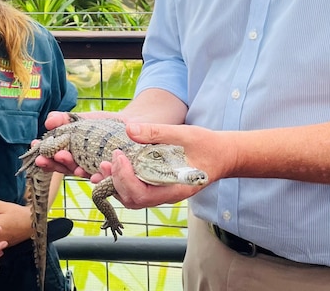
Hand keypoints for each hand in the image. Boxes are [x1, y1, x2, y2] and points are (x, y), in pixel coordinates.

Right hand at [34, 111, 120, 176]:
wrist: (133, 125)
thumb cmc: (105, 124)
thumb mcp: (83, 118)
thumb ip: (64, 119)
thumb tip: (48, 121)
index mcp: (73, 154)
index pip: (55, 157)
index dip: (44, 153)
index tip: (35, 145)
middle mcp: (82, 164)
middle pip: (64, 167)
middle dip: (53, 162)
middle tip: (43, 157)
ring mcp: (96, 169)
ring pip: (80, 172)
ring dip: (70, 167)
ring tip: (62, 157)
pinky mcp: (112, 173)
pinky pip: (103, 178)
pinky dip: (97, 176)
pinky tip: (89, 172)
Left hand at [98, 123, 222, 208]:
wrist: (223, 155)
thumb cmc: (207, 146)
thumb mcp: (185, 134)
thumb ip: (157, 132)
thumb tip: (130, 129)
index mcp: (176, 188)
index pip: (143, 195)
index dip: (126, 178)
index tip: (120, 156)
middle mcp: (167, 196)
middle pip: (134, 200)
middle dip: (116, 181)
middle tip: (110, 158)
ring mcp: (163, 193)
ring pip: (133, 198)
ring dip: (116, 183)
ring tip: (105, 165)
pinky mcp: (159, 186)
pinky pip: (137, 190)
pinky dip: (123, 181)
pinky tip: (115, 167)